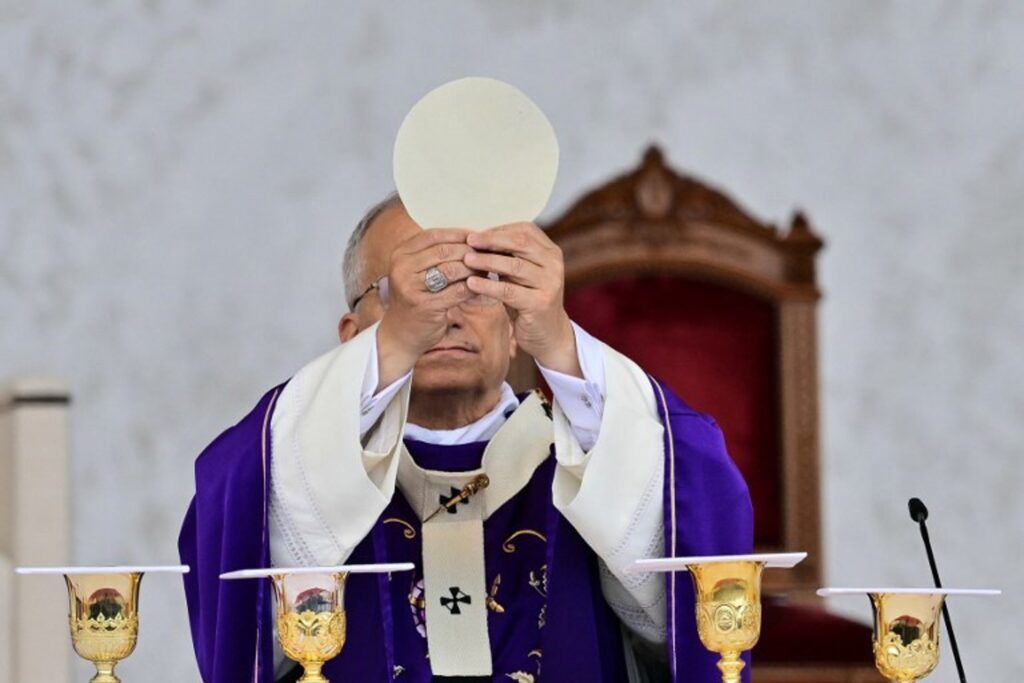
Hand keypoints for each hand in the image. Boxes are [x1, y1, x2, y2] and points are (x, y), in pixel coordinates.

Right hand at [377, 229, 476, 385]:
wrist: (401, 334)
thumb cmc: (416, 298)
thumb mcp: (418, 271)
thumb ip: (437, 254)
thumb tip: (473, 237)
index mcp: (400, 254)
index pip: (434, 235)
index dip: (459, 234)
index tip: (479, 237)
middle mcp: (402, 268)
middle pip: (444, 251)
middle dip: (469, 252)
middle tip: (489, 254)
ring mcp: (411, 288)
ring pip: (452, 270)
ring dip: (474, 269)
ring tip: (488, 270)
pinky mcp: (425, 306)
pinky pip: (457, 291)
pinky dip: (473, 288)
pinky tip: (483, 287)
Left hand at [463, 223, 581, 376]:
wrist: (548, 334)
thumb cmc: (528, 300)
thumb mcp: (520, 275)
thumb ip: (507, 257)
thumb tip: (476, 240)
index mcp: (551, 252)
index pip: (525, 230)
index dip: (499, 230)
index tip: (477, 235)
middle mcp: (554, 264)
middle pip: (521, 243)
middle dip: (491, 241)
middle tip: (469, 241)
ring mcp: (550, 284)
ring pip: (514, 266)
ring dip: (487, 261)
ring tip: (466, 260)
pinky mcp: (540, 303)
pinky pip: (509, 291)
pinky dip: (488, 286)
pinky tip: (471, 284)